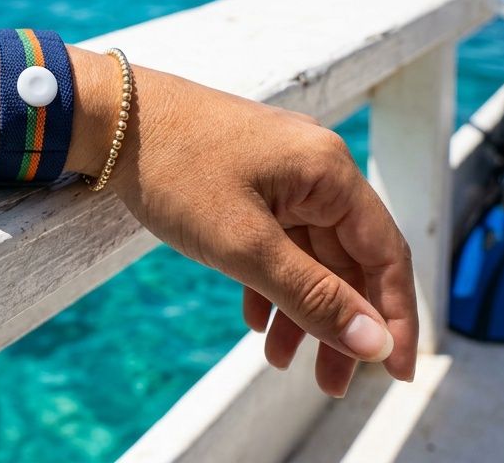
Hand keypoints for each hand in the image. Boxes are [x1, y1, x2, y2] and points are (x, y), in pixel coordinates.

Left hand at [94, 63, 417, 397]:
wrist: (109, 119)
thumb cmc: (176, 171)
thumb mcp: (245, 246)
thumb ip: (312, 297)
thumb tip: (374, 343)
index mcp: (330, 173)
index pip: (384, 255)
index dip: (394, 317)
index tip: (394, 374)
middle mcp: (316, 168)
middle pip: (347, 259)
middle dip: (338, 324)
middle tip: (328, 384)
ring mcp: (281, 172)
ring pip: (308, 254)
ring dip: (300, 309)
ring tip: (279, 360)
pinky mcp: (248, 179)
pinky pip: (275, 239)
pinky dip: (269, 282)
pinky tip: (254, 320)